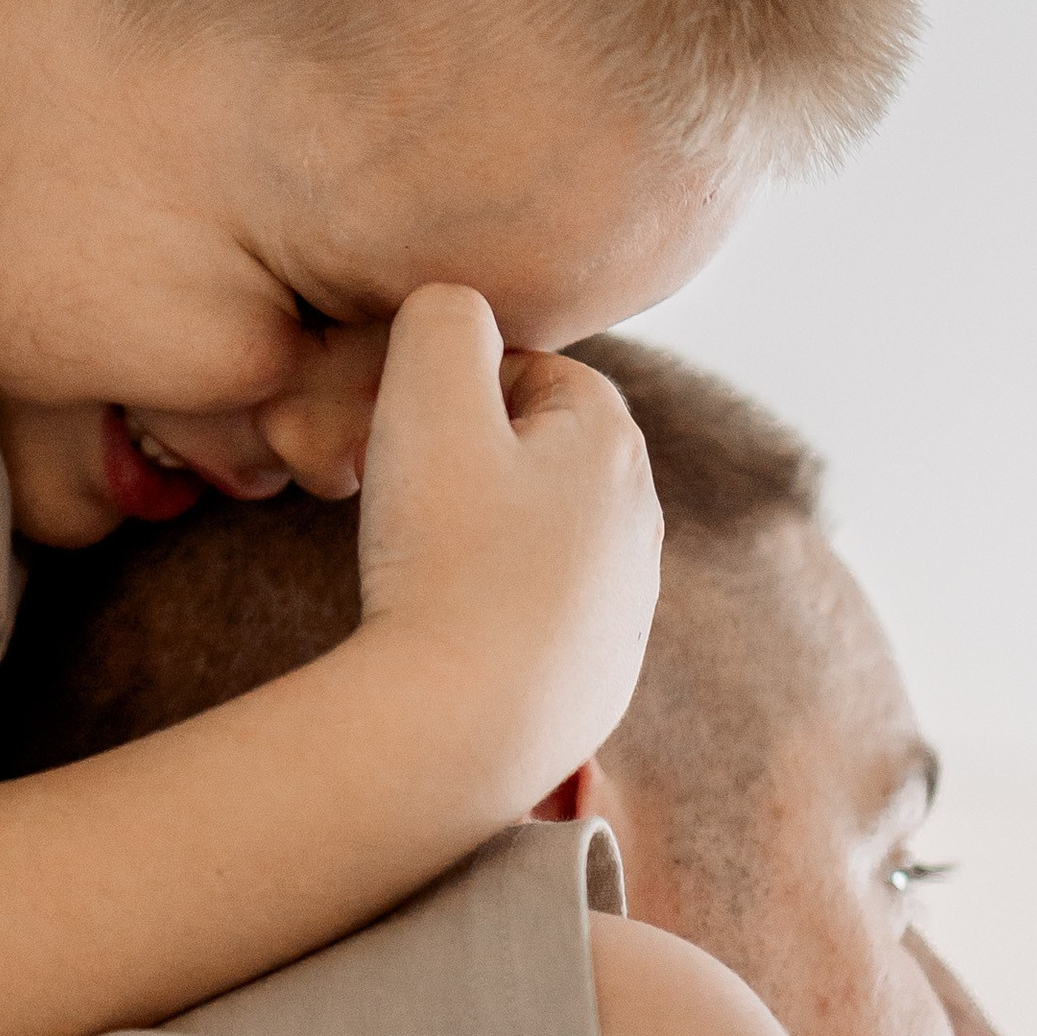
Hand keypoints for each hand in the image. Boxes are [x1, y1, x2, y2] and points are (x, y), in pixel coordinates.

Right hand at [352, 284, 661, 831]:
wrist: (467, 728)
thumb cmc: (446, 556)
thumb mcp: (428, 399)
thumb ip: (444, 318)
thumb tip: (456, 307)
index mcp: (613, 440)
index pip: (529, 371)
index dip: (448, 393)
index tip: (397, 435)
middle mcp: (639, 519)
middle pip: (534, 453)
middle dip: (466, 462)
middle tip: (398, 498)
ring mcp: (625, 605)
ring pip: (535, 534)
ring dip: (476, 536)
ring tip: (417, 568)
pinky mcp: (599, 675)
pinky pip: (535, 613)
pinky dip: (488, 610)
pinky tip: (445, 631)